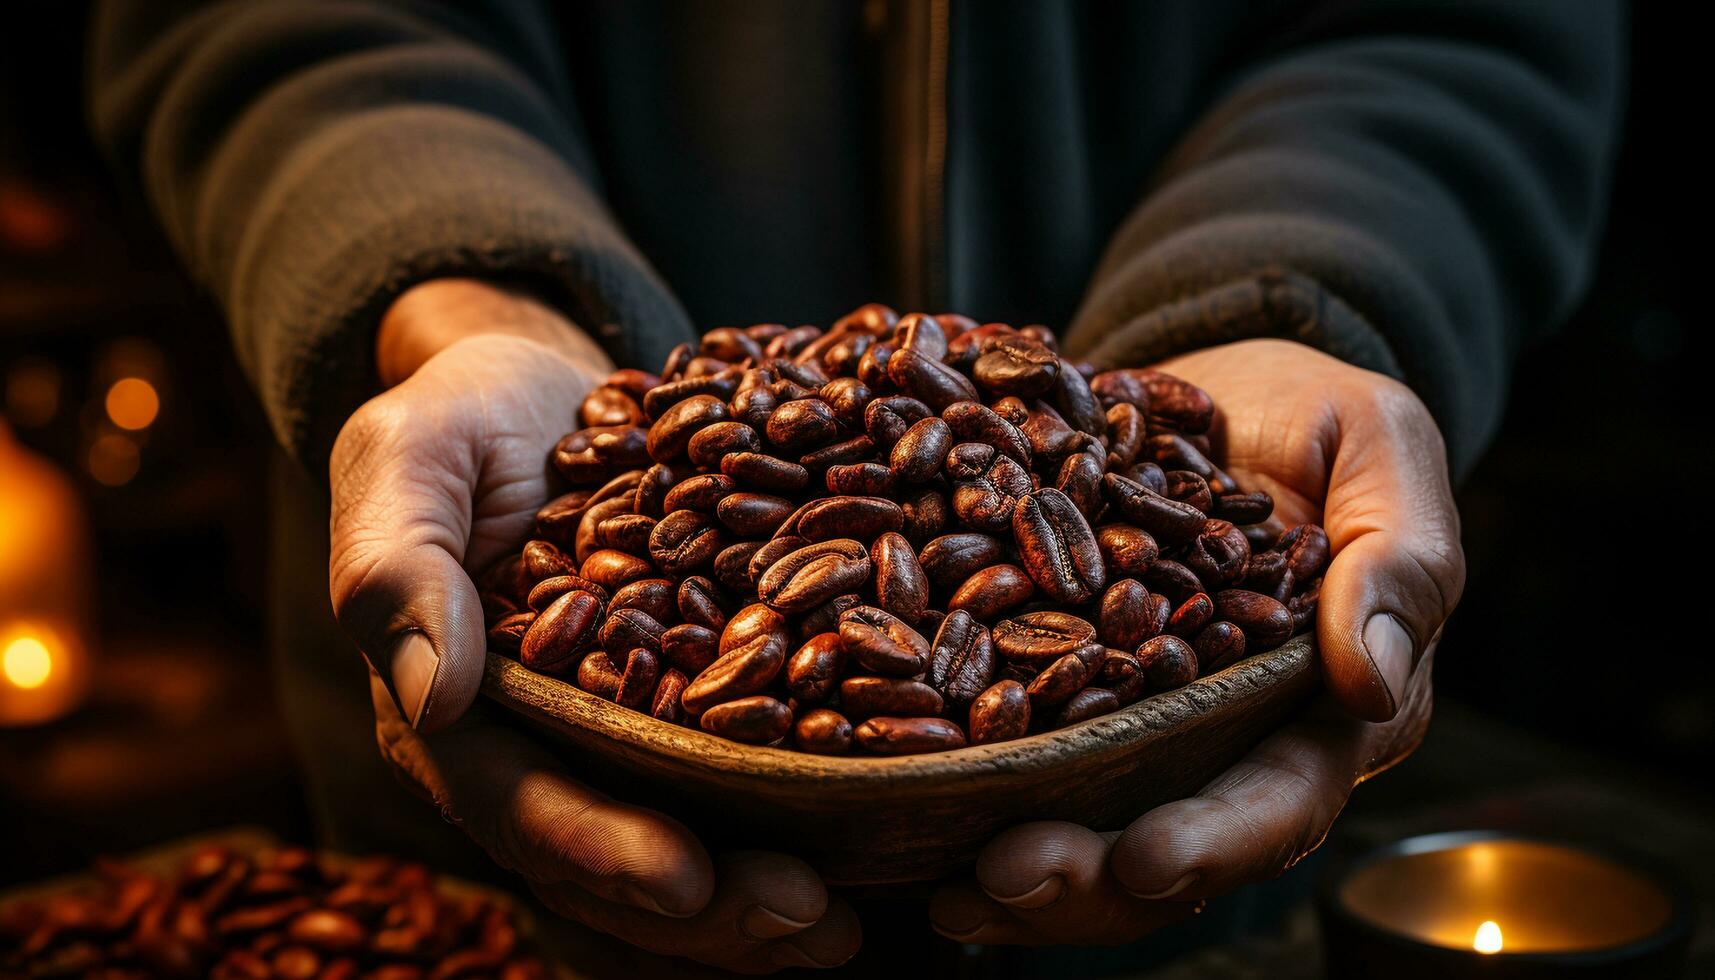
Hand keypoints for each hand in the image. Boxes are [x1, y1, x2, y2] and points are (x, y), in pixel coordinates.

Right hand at [328, 279, 859, 970]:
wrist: (538, 385)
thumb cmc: (460, 414)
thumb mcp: (408, 457)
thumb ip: (398, 566)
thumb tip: (435, 697)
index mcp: (457, 708)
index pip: (519, 802)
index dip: (599, 848)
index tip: (684, 878)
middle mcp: (536, 744)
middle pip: (611, 852)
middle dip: (705, 903)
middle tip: (805, 918)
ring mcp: (613, 731)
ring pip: (679, 839)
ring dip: (753, 896)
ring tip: (840, 922)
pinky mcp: (681, 705)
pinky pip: (733, 778)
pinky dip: (792, 818)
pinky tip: (867, 837)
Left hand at [929, 338, 1462, 944]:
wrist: (1221, 388)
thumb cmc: (1324, 418)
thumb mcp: (1383, 452)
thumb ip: (1396, 559)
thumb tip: (1370, 681)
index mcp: (1324, 706)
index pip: (1279, 797)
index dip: (1216, 841)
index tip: (1143, 860)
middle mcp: (1227, 736)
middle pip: (1165, 841)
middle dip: (1088, 879)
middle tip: (1002, 878)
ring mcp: (1138, 719)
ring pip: (1082, 819)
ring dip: (1017, 866)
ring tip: (944, 885)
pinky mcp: (1064, 683)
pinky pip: (1014, 744)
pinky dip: (960, 776)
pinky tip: (899, 792)